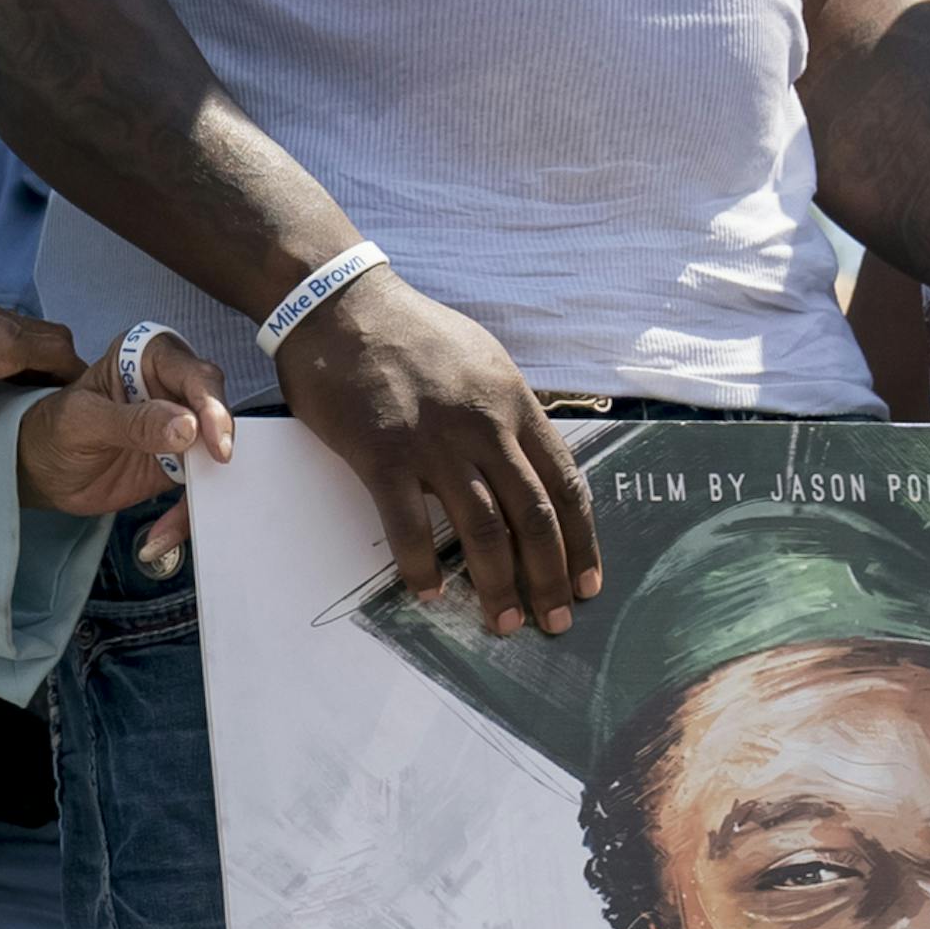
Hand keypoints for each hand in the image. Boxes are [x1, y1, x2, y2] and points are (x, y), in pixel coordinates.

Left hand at [17, 327, 234, 556]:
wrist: (40, 472)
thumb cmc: (53, 430)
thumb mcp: (83, 421)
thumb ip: (133, 421)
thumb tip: (187, 427)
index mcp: (148, 358)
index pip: (192, 372)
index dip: (209, 401)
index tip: (212, 437)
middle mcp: (172, 387)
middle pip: (215, 407)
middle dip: (220, 438)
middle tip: (218, 463)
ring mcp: (181, 427)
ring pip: (215, 450)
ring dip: (208, 484)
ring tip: (182, 515)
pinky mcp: (181, 464)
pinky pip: (198, 487)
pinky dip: (186, 514)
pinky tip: (162, 536)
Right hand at [274, 269, 599, 634]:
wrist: (341, 305)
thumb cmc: (413, 335)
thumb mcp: (484, 360)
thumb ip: (510, 412)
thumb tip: (533, 462)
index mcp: (515, 402)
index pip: (566, 483)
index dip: (581, 540)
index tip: (587, 582)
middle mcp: (485, 425)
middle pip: (534, 515)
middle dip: (550, 578)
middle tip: (554, 622)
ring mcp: (435, 441)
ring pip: (483, 529)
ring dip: (498, 585)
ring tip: (503, 623)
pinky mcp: (383, 453)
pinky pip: (410, 527)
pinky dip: (424, 568)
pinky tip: (431, 593)